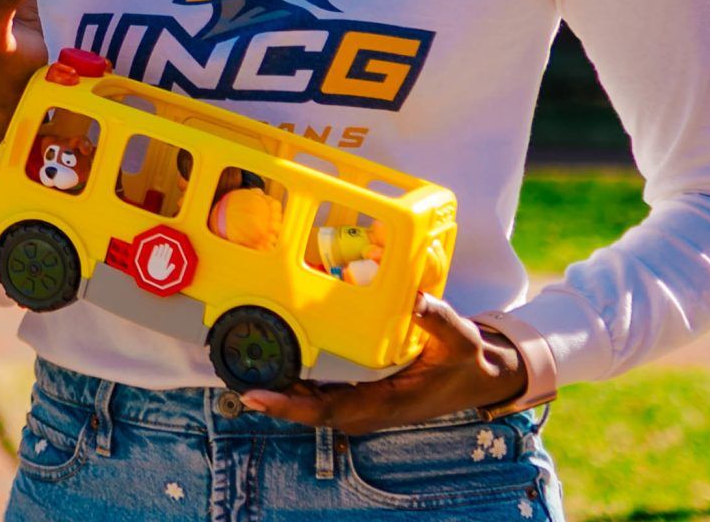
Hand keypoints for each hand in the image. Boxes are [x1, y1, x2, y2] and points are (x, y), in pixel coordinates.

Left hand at [240, 293, 527, 434]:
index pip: (328, 410)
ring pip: (311, 401)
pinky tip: (276, 357)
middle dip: (271, 395)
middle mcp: (368, 409)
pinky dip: (297, 379)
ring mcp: (363, 403)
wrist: (480, 376)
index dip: (290, 406)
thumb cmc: (467, 361)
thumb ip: (438, 320)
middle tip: (229, 373)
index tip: (256, 397)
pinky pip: (322, 391)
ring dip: (279, 387)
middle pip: (308, 409)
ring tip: (240, 365)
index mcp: (386, 404)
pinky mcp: (362, 394)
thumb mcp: (460, 340)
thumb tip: (417, 299)